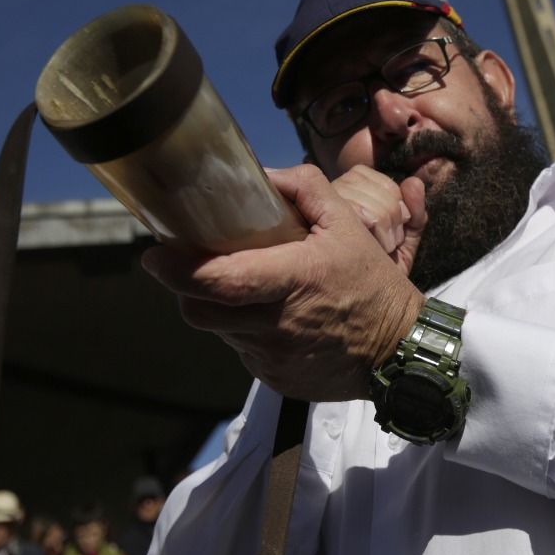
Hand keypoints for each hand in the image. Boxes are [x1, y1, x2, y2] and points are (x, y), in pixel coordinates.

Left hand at [142, 164, 425, 401]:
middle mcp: (278, 324)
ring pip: (218, 331)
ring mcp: (273, 357)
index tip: (155, 254)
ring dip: (218, 309)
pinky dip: (244, 332)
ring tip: (242, 289)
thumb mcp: (348, 224)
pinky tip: (269, 318)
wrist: (399, 350)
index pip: (220, 280)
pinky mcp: (274, 379)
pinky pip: (241, 352)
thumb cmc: (372, 283)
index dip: (179, 270)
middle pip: (201, 310)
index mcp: (295, 279)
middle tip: (191, 267)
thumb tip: (262, 175)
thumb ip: (305, 189)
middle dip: (187, 288)